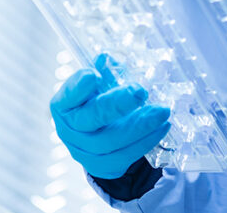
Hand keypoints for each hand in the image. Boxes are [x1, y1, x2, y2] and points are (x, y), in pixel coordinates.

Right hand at [50, 54, 170, 178]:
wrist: (93, 141)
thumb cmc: (95, 104)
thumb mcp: (96, 87)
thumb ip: (103, 74)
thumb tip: (108, 59)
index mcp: (64, 104)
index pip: (68, 95)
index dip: (79, 86)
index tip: (95, 74)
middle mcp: (69, 129)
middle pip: (91, 118)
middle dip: (117, 104)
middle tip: (140, 91)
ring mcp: (84, 150)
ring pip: (111, 140)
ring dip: (140, 125)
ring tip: (162, 111)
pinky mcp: (102, 166)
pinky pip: (125, 156)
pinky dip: (146, 140)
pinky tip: (162, 127)